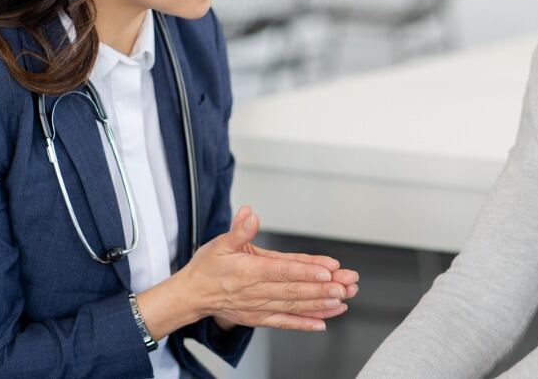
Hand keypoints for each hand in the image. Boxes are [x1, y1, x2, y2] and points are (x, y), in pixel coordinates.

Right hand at [137, 206, 357, 337]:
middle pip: (295, 290)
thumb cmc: (207, 267)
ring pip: (295, 307)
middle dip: (324, 288)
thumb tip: (250, 214)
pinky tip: (323, 323)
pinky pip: (285, 322)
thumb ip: (238, 229)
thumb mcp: (220, 242)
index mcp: (250, 270)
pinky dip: (305, 323)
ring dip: (320, 304)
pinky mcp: (260, 318)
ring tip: (343, 300)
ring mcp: (260, 307)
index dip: (306, 270)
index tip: (328, 270)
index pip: (283, 270)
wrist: (191, 295)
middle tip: (346, 285)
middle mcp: (257, 291)